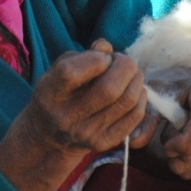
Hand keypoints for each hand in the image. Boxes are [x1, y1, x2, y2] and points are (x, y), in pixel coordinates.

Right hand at [0, 40, 149, 190]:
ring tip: (131, 74)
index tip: (102, 57)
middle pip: (109, 89)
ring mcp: (87, 133)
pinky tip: (134, 91)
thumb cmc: (58, 94)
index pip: (72, 73)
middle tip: (124, 62)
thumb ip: (82, 55)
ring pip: (127, 101)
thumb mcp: (58, 69)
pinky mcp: (104, 142)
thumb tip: (106, 48)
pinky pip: (135, 115)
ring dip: (136, 80)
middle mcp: (67, 116)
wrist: (49, 137)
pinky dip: (140, 97)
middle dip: (125, 67)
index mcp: (50, 93)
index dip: (96, 59)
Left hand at [144, 67, 190, 179]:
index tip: (166, 146)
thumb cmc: (171, 89)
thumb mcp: (155, 96)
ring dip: (183, 160)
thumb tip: (135, 142)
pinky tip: (181, 154)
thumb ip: (145, 118)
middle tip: (165, 143)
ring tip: (174, 142)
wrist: (190, 87)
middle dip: (179, 153)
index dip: (184, 142)